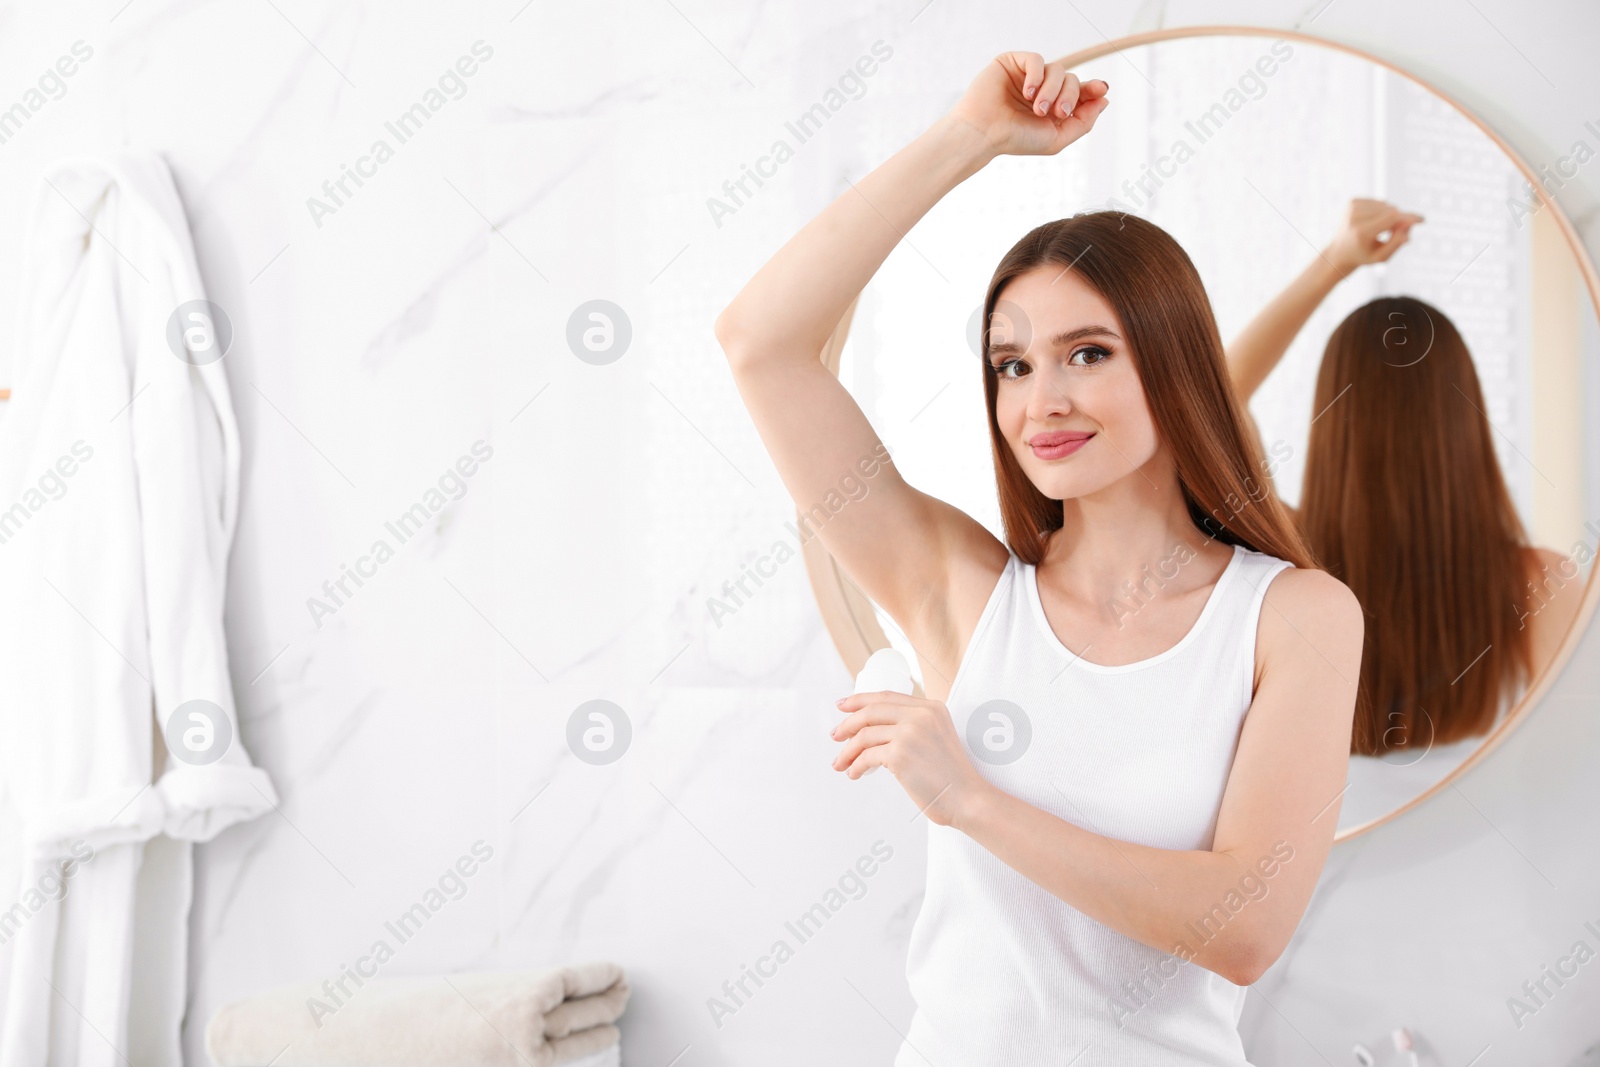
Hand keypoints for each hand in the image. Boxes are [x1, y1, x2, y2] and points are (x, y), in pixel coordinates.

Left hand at [831, 690, 991, 827]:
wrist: (968, 798)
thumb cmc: (952, 777)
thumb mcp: (937, 738)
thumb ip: (915, 728)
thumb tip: (874, 732)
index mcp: (931, 707)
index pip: (887, 696)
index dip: (860, 699)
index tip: (843, 706)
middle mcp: (921, 715)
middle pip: (871, 711)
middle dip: (847, 724)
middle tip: (835, 736)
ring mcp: (910, 733)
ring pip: (864, 735)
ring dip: (847, 750)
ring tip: (840, 763)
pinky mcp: (900, 754)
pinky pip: (867, 756)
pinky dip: (856, 765)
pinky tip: (855, 774)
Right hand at [947, 51, 1108, 158]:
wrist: (984, 134)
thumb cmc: (1015, 139)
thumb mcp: (1056, 138)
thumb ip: (1084, 122)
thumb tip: (1104, 100)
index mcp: (1052, 106)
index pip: (1080, 91)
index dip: (1093, 88)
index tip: (1101, 89)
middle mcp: (1041, 89)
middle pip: (1072, 79)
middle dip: (1069, 95)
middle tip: (1057, 112)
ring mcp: (1027, 75)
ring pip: (1057, 69)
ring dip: (1052, 90)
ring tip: (1037, 108)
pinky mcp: (1012, 62)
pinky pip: (1036, 60)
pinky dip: (1036, 75)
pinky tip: (1028, 93)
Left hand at [1324, 197, 1423, 275]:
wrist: (1339, 252)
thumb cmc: (1363, 256)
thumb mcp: (1381, 257)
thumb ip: (1397, 242)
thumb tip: (1409, 225)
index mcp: (1361, 231)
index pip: (1392, 218)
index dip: (1408, 218)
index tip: (1421, 220)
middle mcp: (1355, 216)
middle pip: (1391, 211)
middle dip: (1399, 221)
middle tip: (1395, 234)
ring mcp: (1352, 206)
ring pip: (1386, 205)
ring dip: (1390, 216)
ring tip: (1379, 231)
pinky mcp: (1352, 201)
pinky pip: (1379, 202)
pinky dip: (1381, 211)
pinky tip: (1372, 222)